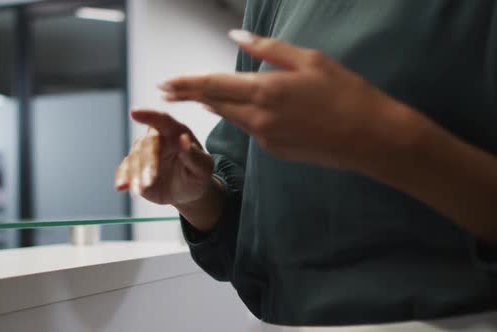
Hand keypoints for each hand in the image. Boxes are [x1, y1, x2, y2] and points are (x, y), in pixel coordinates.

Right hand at [115, 110, 214, 205]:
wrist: (189, 191)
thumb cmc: (199, 174)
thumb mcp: (203, 167)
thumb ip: (194, 155)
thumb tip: (184, 139)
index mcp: (175, 132)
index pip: (162, 120)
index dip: (148, 116)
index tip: (134, 112)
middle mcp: (157, 139)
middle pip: (147, 144)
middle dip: (147, 162)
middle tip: (151, 180)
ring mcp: (144, 154)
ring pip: (134, 158)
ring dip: (135, 174)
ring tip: (140, 190)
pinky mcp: (134, 168)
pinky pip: (125, 170)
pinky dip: (122, 177)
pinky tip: (121, 186)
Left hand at [159, 30, 412, 169]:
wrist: (371, 138)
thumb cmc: (346, 93)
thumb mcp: (310, 60)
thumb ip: (268, 49)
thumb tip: (236, 37)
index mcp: (265, 91)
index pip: (213, 86)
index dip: (185, 84)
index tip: (164, 84)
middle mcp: (258, 119)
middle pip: (214, 104)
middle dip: (189, 95)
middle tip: (168, 90)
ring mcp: (265, 138)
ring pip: (230, 117)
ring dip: (213, 105)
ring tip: (197, 95)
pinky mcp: (275, 151)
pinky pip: (250, 129)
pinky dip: (240, 116)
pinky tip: (242, 108)